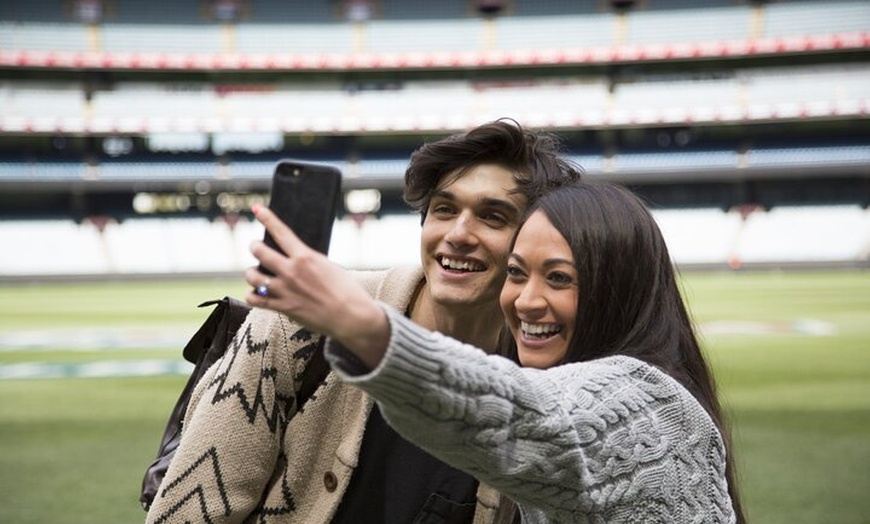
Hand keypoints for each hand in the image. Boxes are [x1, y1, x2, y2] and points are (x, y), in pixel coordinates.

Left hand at [245, 204, 389, 367]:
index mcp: (305, 257)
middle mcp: (291, 271)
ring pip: (252, 276)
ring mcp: (285, 290)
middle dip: (255, 246)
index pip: (281, 232)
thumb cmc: (346, 291)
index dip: (267, 218)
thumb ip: (308, 261)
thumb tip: (295, 257)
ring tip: (256, 273)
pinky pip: (255, 299)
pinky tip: (256, 293)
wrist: (350, 316)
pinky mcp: (283, 307)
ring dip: (252, 272)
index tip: (257, 208)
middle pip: (259, 252)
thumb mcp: (329, 267)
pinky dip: (252, 295)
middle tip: (257, 247)